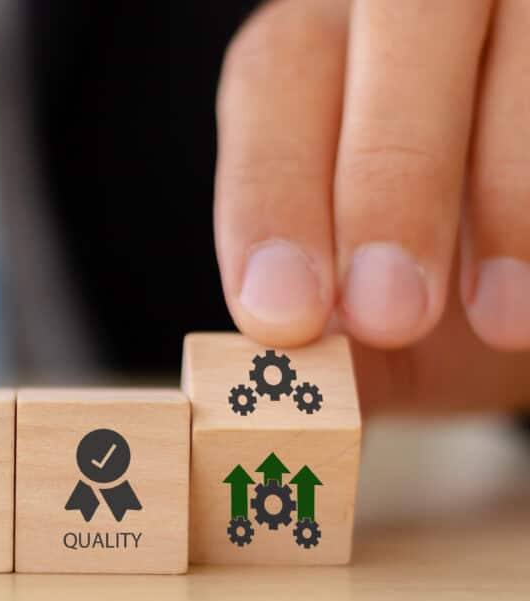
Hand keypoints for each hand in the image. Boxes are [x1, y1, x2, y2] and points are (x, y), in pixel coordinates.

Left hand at [215, 0, 529, 413]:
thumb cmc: (444, 269)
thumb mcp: (373, 307)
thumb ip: (325, 329)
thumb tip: (269, 389)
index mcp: (329, 41)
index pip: (279, 77)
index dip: (272, 195)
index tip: (280, 315)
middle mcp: (423, 1)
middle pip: (409, 21)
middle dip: (395, 177)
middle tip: (391, 314)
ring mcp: (524, 6)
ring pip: (527, 43)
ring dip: (511, 193)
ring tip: (503, 325)